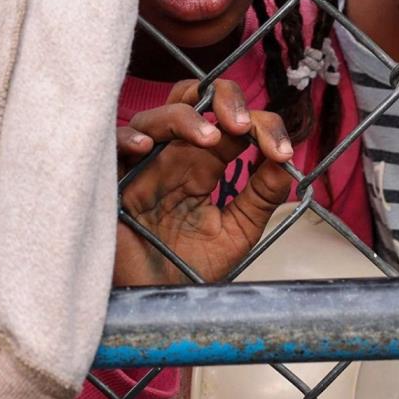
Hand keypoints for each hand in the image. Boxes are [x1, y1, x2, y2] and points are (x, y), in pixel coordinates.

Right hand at [114, 79, 296, 285]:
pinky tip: (146, 148)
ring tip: (210, 138)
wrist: (158, 301)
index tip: (282, 154)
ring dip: (184, 117)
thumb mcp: (236, 232)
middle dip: (224, 97)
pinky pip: (112, 145)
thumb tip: (286, 162)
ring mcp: (142, 165)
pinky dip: (128, 138)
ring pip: (155, 116)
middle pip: (193, 98)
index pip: (233, 122)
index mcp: (204, 165)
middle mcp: (173, 156)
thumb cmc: (188, 268)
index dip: (263, 126)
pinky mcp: (112, 181)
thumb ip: (261, 197)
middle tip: (244, 124)